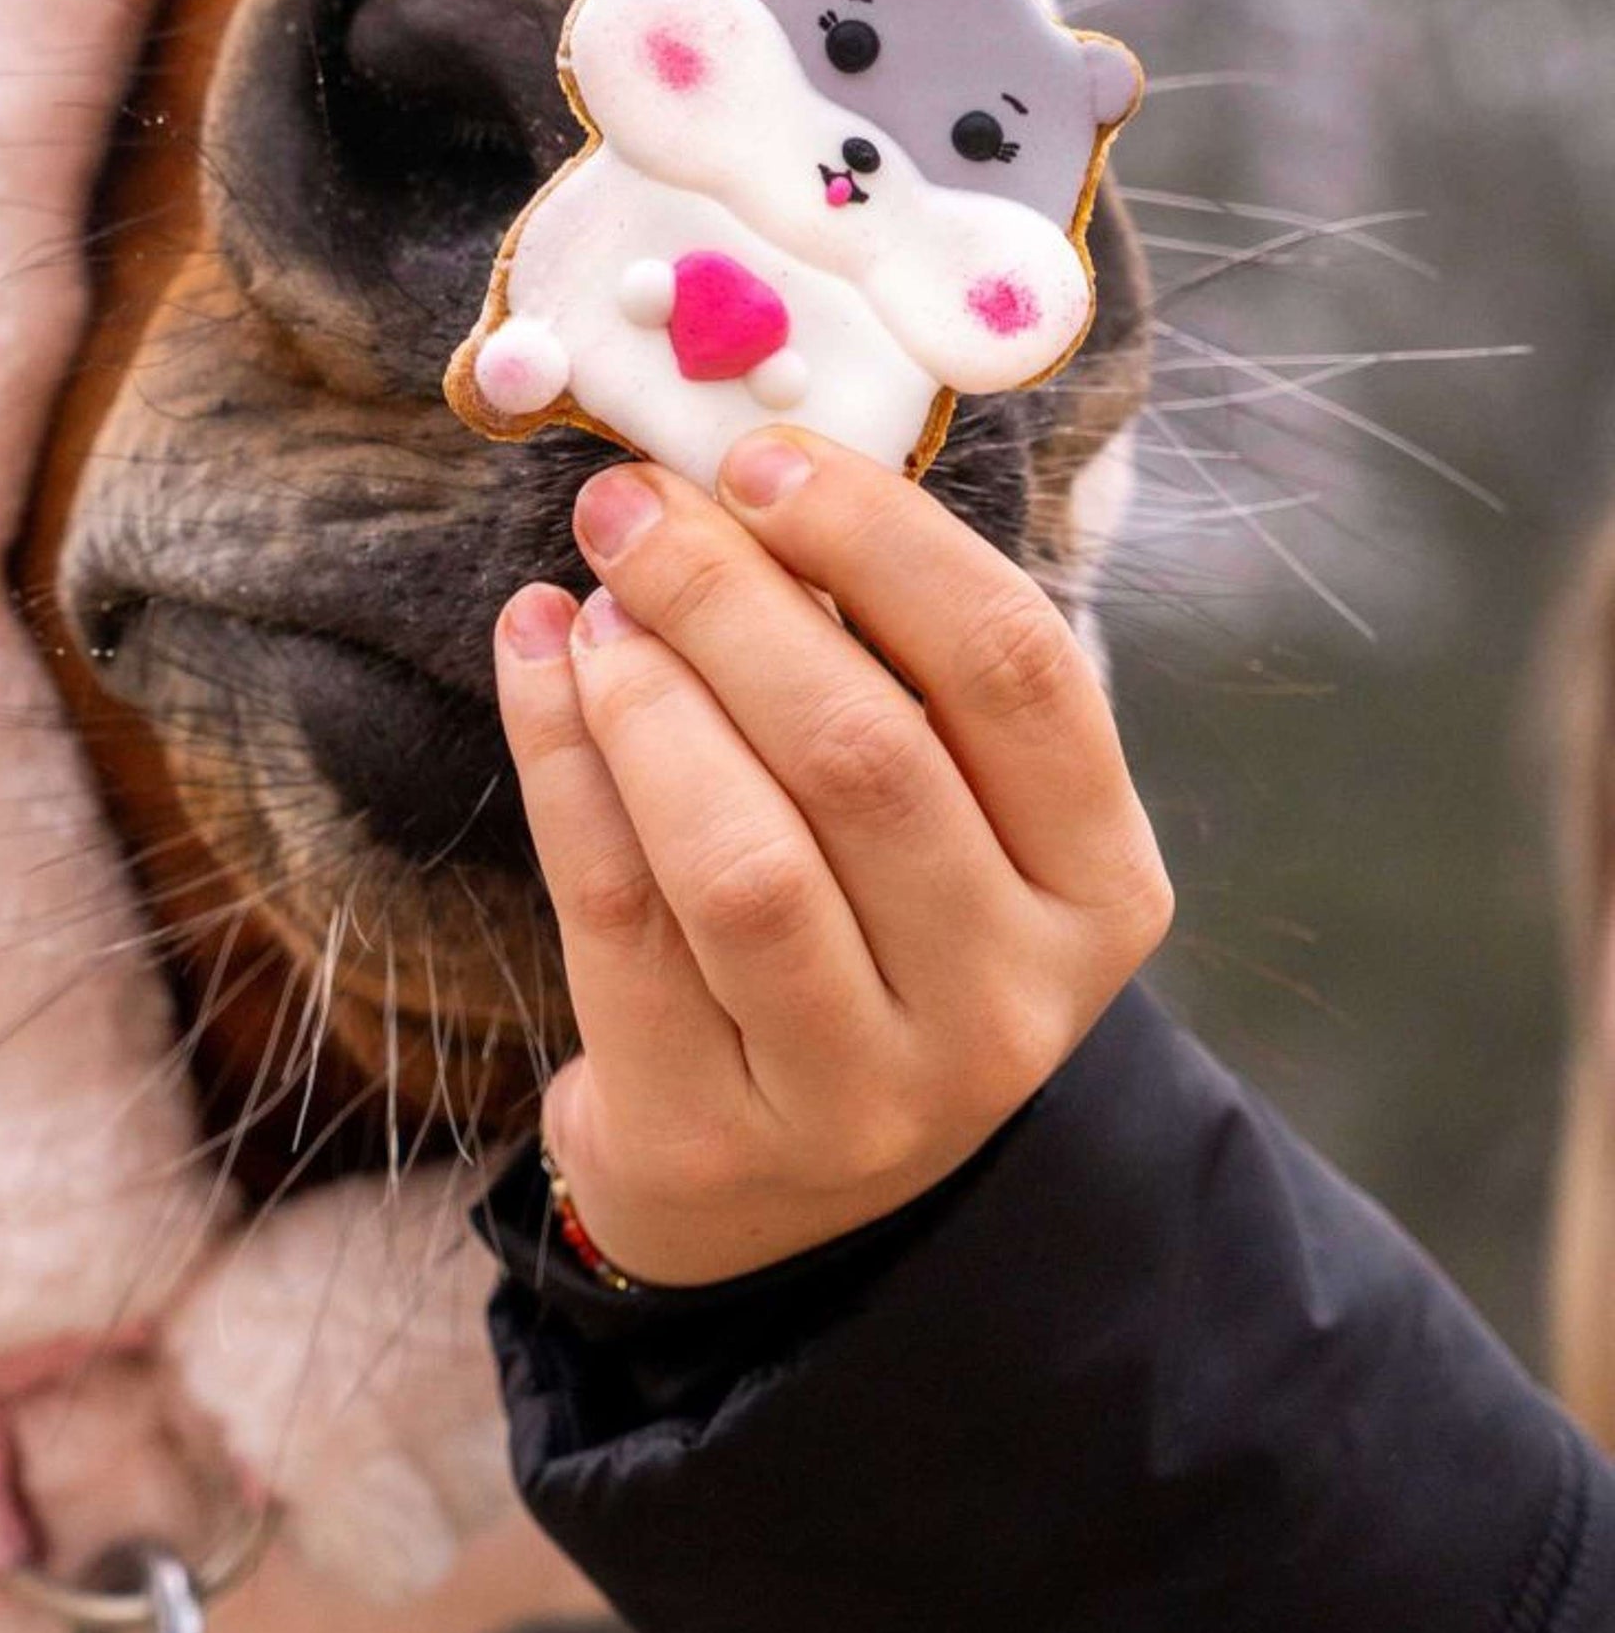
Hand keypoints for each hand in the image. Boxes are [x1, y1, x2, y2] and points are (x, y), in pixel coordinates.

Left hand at [493, 428, 1171, 1286]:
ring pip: (741, 858)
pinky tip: (534, 665)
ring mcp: (867, 1095)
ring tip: (585, 602)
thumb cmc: (857, 924)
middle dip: (727, 598)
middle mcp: (1009, 1003)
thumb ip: (877, 658)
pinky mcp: (713, 1138)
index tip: (758, 457)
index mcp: (1098, 886)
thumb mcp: (932, 807)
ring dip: (644, 695)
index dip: (880, 540)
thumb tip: (730, 476)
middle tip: (626, 506)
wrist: (771, 1176)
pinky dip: (561, 769)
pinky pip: (619, 919)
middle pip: (864, 754)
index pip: (1013, 671)